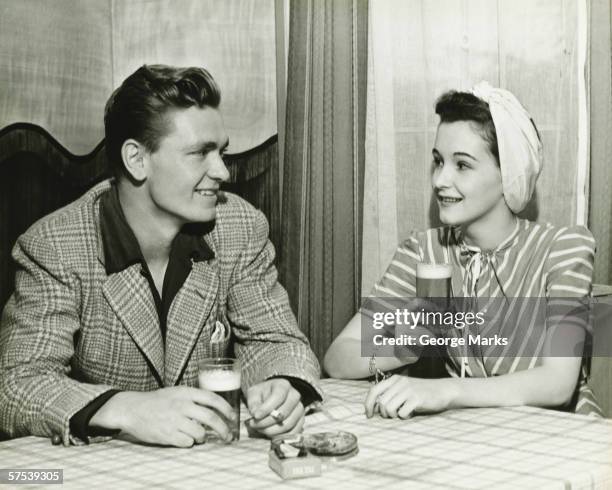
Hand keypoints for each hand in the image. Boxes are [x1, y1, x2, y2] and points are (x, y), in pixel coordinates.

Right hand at [90, 386, 235, 446]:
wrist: (132, 409)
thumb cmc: (156, 401)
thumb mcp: (176, 392)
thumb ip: (194, 397)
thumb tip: (214, 407)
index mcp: (185, 393)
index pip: (212, 399)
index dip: (226, 408)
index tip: (232, 416)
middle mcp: (182, 406)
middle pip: (211, 418)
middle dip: (223, 429)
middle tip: (227, 436)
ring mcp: (174, 421)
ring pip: (200, 433)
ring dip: (203, 437)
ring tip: (199, 436)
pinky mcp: (167, 435)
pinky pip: (187, 443)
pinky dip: (189, 443)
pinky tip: (184, 438)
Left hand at [246, 378, 304, 437]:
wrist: (271, 398)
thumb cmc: (262, 395)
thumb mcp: (254, 394)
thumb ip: (253, 403)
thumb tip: (256, 413)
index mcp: (283, 385)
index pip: (278, 396)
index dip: (266, 408)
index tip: (255, 416)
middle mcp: (294, 396)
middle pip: (283, 413)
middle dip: (266, 422)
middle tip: (254, 425)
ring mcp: (299, 409)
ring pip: (288, 424)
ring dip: (272, 431)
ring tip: (260, 429)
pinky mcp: (300, 421)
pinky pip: (293, 433)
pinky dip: (280, 436)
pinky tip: (270, 434)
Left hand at [364, 375, 452, 418]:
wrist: (444, 390)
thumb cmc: (422, 392)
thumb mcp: (404, 388)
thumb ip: (390, 394)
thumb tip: (373, 408)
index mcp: (394, 379)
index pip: (374, 391)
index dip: (368, 404)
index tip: (368, 415)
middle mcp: (399, 382)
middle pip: (381, 402)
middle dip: (384, 413)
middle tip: (393, 416)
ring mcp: (408, 390)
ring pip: (389, 408)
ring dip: (394, 416)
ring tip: (402, 414)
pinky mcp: (417, 399)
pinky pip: (402, 413)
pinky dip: (405, 417)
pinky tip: (411, 414)